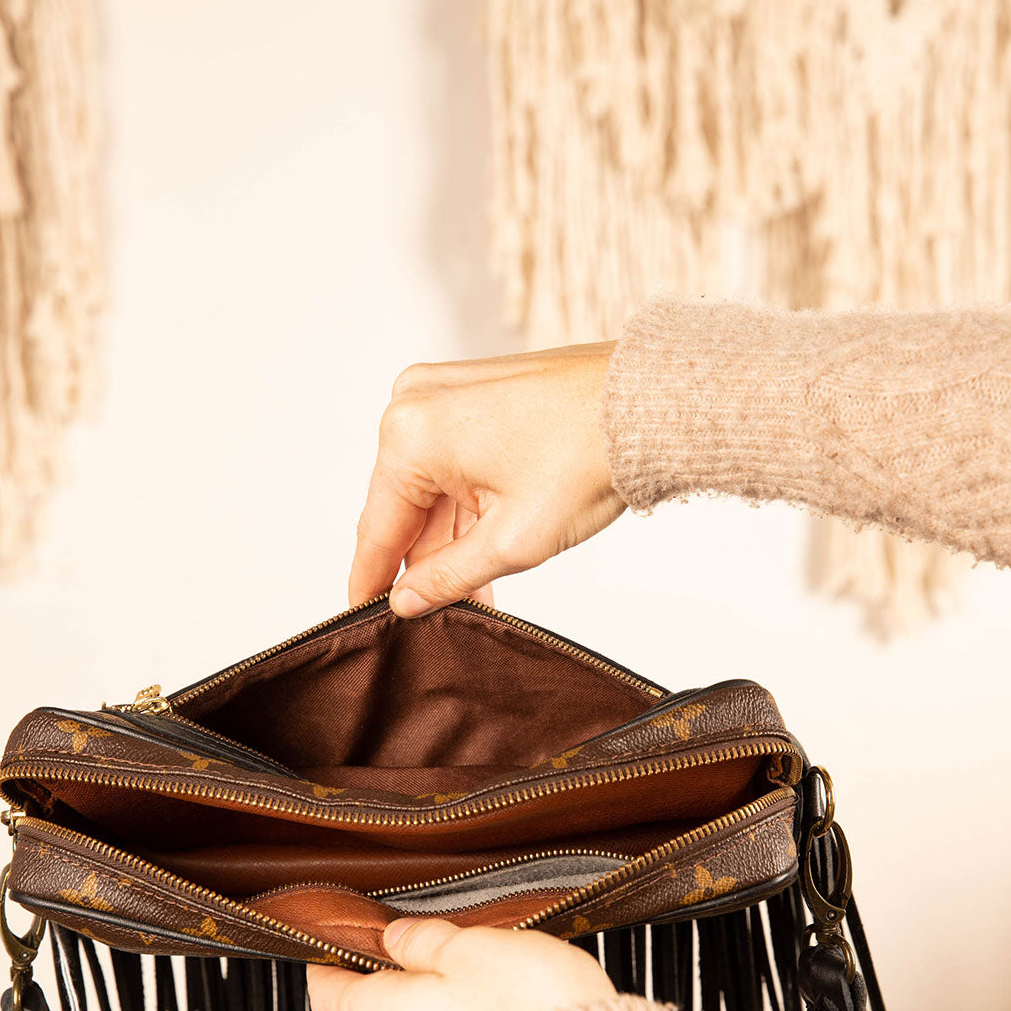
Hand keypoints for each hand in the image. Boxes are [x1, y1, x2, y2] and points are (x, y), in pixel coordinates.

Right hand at [349, 342, 624, 615]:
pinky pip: (454, 462)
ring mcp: (444, 392)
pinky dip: (470, 506)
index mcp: (409, 435)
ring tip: (482, 594)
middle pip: (406, 509)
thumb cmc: (588, 456)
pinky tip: (488, 551)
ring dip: (454, 541)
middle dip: (427, 564)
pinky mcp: (474, 392)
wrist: (648, 404)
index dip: (371, 583)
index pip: (377, 530)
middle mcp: (415, 403)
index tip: (362, 618)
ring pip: (433, 489)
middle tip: (443, 618)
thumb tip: (405, 602)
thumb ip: (447, 577)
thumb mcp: (512, 541)